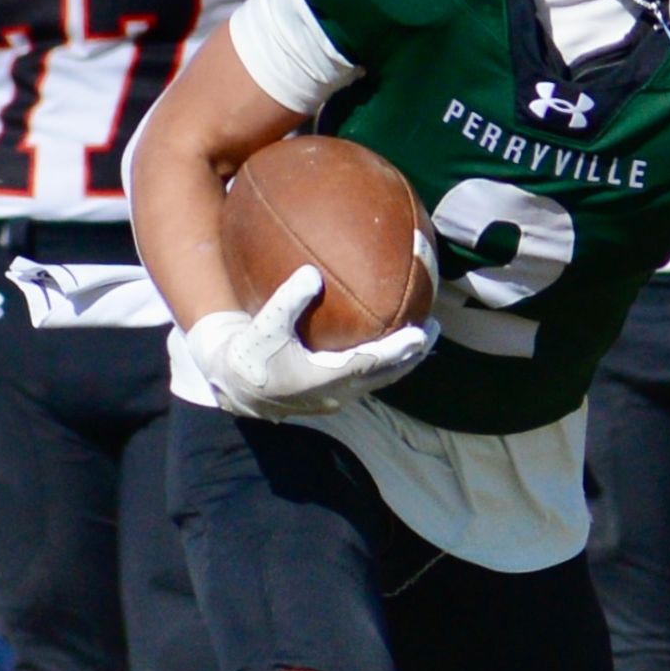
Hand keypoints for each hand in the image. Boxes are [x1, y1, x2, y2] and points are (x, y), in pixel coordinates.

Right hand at [180, 268, 437, 420]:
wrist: (235, 386)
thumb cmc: (249, 354)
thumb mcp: (263, 326)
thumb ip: (288, 301)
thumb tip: (313, 273)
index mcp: (322, 378)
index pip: (371, 364)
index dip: (398, 351)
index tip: (421, 335)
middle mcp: (335, 393)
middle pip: (385, 376)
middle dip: (412, 356)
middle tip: (434, 330)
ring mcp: (334, 397)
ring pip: (378, 380)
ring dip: (401, 361)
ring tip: (421, 338)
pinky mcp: (330, 394)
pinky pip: (365, 378)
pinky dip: (382, 362)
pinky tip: (386, 341)